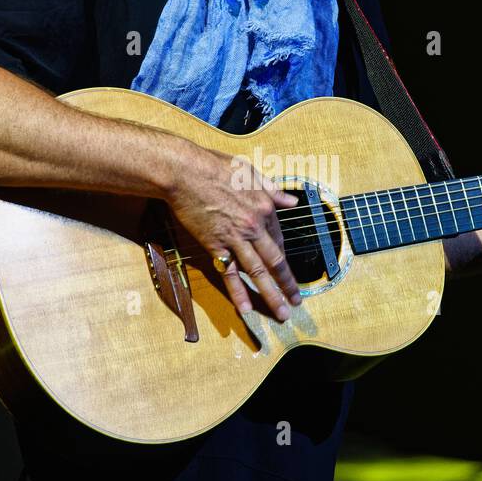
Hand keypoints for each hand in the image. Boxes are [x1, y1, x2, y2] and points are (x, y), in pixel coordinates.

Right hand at [165, 140, 302, 322]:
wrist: (185, 172)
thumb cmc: (215, 167)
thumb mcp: (250, 172)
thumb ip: (273, 190)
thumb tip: (292, 201)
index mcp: (265, 207)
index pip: (278, 238)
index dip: (282, 256)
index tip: (284, 270)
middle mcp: (254, 226)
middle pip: (275, 262)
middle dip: (288, 285)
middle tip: (296, 302)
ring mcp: (235, 238)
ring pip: (258, 273)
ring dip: (271, 295)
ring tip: (280, 313)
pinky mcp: (215, 246)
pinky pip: (229, 273)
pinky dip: (238, 292)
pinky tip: (245, 309)